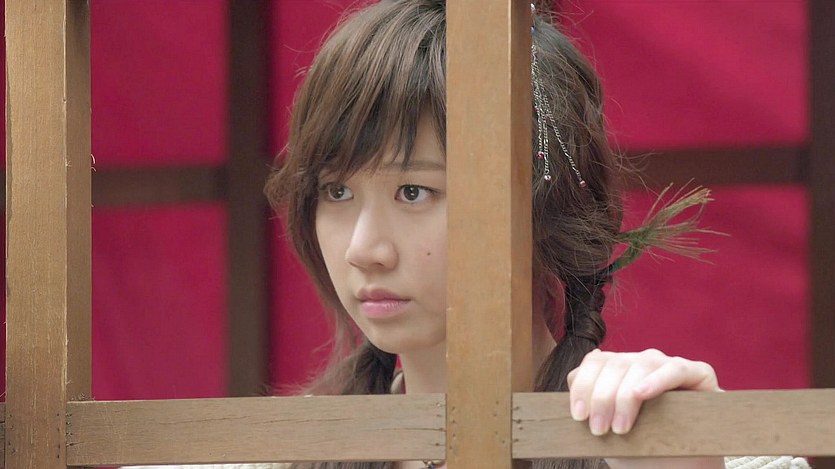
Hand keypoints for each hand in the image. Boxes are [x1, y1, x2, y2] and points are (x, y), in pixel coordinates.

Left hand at [567, 348, 718, 434]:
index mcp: (621, 371)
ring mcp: (671, 367)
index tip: (578, 416)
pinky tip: (642, 394)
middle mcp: (645, 364)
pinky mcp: (700, 375)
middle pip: (615, 363)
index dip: (584, 385)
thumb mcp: (608, 427)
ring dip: (625, 396)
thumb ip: (591, 403)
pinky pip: (676, 369)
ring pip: (641, 364)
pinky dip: (657, 379)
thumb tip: (572, 378)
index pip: (596, 361)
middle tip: (599, 430)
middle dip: (602, 397)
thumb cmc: (642, 451)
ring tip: (620, 428)